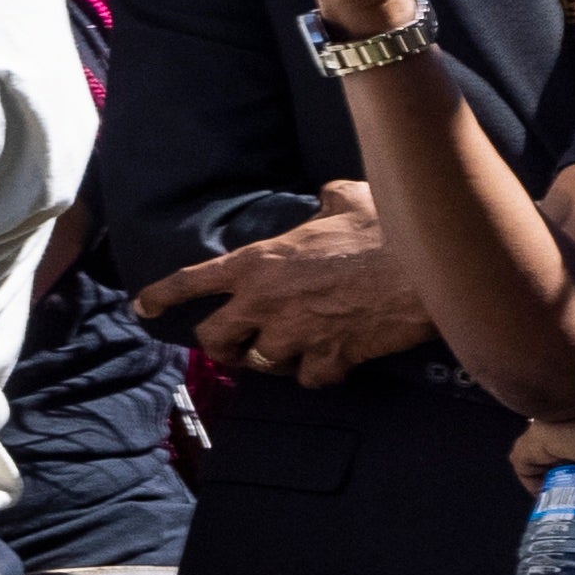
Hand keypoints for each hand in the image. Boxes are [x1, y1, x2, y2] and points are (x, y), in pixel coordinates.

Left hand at [141, 191, 438, 388]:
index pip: (192, 281)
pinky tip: (331, 362)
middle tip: (233, 347)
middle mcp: (265, 302)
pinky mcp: (331, 358)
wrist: (432, 268)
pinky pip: (309, 379)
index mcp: (259, 262)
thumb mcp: (349, 199)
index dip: (162, 296)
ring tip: (287, 352)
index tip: (143, 308)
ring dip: (272, 360)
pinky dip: (317, 373)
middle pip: (215, 339)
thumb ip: (326, 200)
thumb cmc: (389, 228)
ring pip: (261, 364)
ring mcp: (296, 334)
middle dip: (221, 346)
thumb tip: (326, 196)